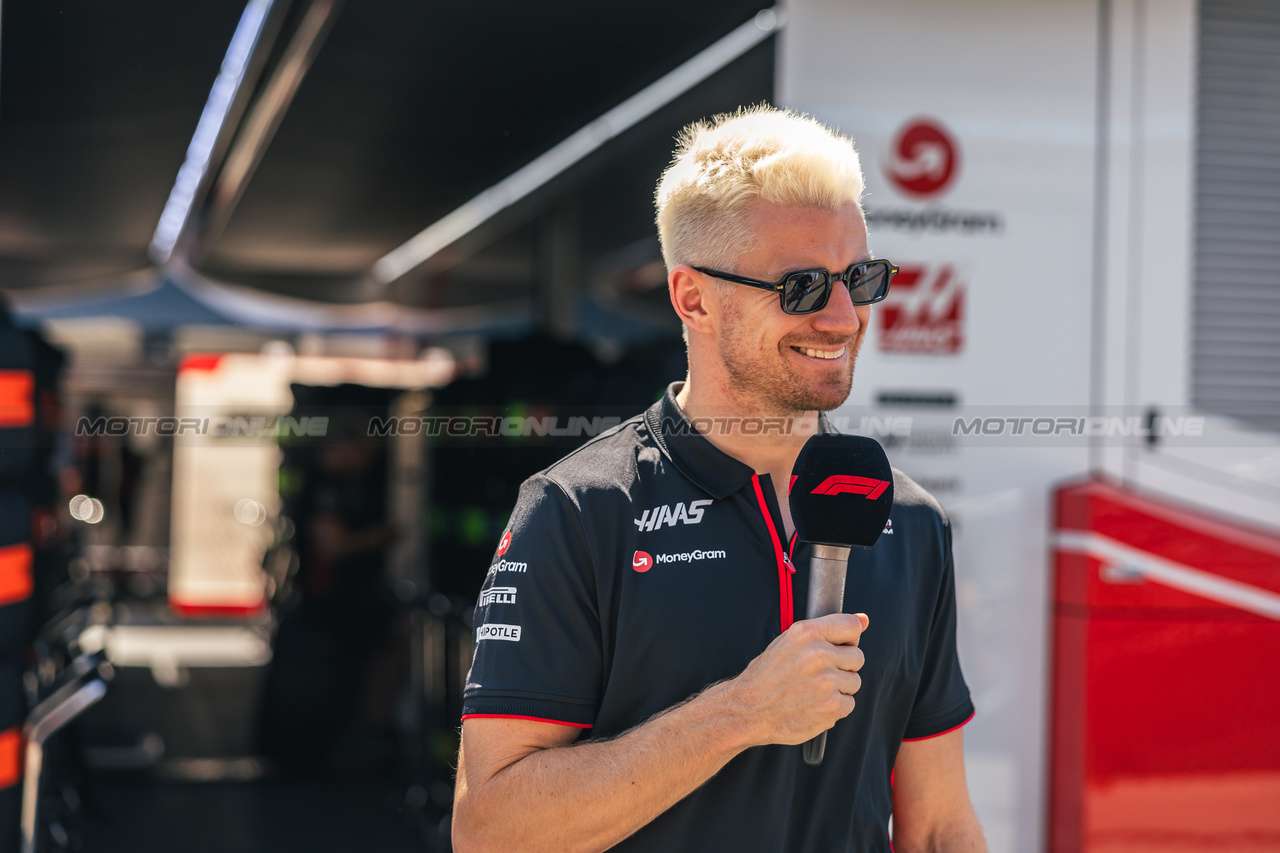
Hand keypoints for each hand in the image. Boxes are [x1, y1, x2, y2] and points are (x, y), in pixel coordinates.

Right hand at [720, 612, 868, 747]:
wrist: (748, 710)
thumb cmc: (767, 675)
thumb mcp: (790, 641)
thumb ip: (828, 629)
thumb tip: (864, 619)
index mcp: (807, 633)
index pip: (852, 627)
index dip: (848, 638)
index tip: (840, 646)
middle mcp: (818, 655)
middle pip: (857, 657)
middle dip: (842, 666)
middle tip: (819, 673)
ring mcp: (826, 683)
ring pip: (854, 682)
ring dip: (839, 688)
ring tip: (814, 690)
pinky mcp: (831, 707)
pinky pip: (849, 704)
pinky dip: (835, 707)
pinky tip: (814, 704)